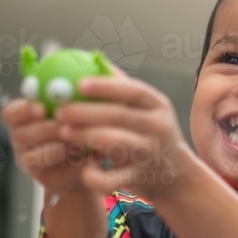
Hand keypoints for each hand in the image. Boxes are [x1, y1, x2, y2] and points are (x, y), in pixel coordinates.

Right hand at [1, 98, 94, 193]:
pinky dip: (77, 165)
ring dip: (60, 148)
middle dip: (46, 130)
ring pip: (35, 157)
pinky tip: (94, 157)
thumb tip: (86, 77)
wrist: (95, 162)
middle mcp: (21, 141)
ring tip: (82, 142)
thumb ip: (74, 96)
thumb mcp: (79, 110)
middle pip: (21, 135)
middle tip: (67, 127)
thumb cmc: (84, 128)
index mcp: (24, 119)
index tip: (42, 108)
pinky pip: (59, 174)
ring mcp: (31, 163)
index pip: (11, 113)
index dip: (23, 110)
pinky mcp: (48, 181)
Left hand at [56, 69, 193, 199]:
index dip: (105, 87)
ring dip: (84, 137)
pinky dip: (95, 175)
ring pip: (114, 143)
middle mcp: (159, 128)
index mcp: (158, 106)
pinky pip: (112, 178)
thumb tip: (92, 59)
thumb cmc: (152, 135)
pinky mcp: (141, 178)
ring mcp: (151, 154)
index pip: (133, 90)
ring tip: (63, 132)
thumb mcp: (148, 110)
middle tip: (60, 111)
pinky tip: (85, 168)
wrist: (178, 176)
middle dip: (84, 112)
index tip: (79, 83)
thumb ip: (122, 88)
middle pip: (118, 116)